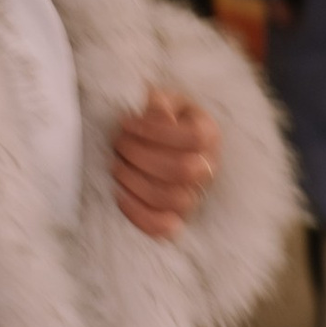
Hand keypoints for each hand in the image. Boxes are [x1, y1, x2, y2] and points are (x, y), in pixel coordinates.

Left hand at [111, 90, 219, 239]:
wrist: (162, 140)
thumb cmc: (161, 117)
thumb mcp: (163, 99)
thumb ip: (160, 103)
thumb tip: (157, 114)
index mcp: (209, 134)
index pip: (195, 137)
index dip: (157, 131)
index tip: (127, 122)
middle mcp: (208, 167)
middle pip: (184, 170)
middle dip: (142, 156)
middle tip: (118, 144)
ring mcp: (195, 194)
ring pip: (176, 200)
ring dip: (138, 183)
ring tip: (117, 166)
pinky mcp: (177, 216)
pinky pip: (166, 227)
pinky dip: (141, 216)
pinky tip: (120, 196)